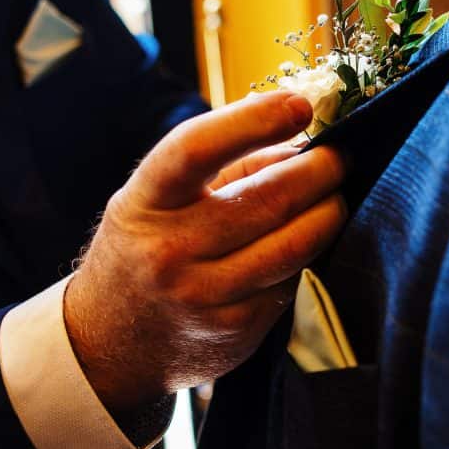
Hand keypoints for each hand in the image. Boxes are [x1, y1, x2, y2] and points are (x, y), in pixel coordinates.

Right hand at [64, 91, 347, 414]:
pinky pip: (291, 281)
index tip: (298, 105)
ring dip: (329, 213)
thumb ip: (225, 162)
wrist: (110, 343)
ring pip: (293, 244)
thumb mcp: (159, 198)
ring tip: (336, 196)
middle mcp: (168, 251)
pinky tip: (307, 240)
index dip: (253, 121)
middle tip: (338, 156)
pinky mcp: (235, 331)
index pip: (195, 149)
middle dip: (317, 170)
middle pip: (267, 199)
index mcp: (144, 202)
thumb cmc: (147, 247)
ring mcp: (202, 296)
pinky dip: (307, 254)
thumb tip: (299, 137)